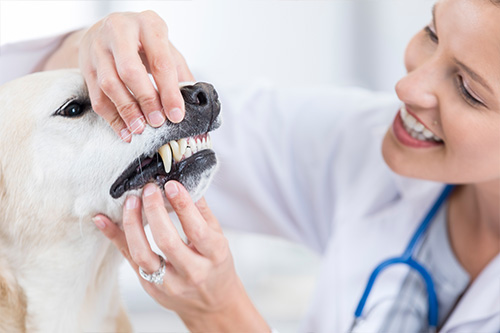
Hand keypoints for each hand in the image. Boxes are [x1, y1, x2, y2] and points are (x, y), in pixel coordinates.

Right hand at [43, 11, 193, 141]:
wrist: (108, 28)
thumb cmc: (143, 41)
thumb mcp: (166, 48)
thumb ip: (179, 73)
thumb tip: (192, 101)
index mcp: (148, 25)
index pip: (160, 61)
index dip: (169, 92)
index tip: (176, 114)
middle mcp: (119, 31)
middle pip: (130, 71)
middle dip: (146, 100)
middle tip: (157, 121)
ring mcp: (98, 47)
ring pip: (109, 84)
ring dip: (126, 111)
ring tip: (140, 128)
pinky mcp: (85, 65)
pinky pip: (97, 96)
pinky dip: (112, 118)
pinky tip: (125, 130)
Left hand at [93, 181, 268, 331]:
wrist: (212, 304)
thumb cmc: (217, 266)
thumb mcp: (219, 239)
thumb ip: (202, 212)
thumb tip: (185, 182)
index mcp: (214, 256)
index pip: (197, 230)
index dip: (182, 206)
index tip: (171, 185)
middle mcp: (192, 272)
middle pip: (167, 241)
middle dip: (154, 211)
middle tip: (149, 189)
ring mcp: (169, 283)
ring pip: (143, 255)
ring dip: (133, 225)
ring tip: (130, 202)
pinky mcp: (150, 287)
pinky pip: (129, 260)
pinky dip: (114, 237)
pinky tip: (102, 220)